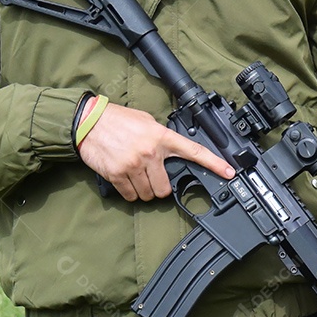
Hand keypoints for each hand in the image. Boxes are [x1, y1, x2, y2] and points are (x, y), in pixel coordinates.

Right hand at [77, 102, 233, 200]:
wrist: (87, 121)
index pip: (194, 151)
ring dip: (143, 191)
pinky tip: (124, 178)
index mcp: (162, 137)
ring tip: (135, 175)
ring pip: (148, 195)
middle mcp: (150, 152)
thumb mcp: (146, 122)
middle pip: (165, 189)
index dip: (214, 163)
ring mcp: (133, 165)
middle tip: (150, 176)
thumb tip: (171, 152)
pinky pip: (130, 196)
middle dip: (159, 187)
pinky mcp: (117, 174)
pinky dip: (129, 192)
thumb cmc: (117, 120)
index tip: (229, 172)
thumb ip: (162, 137)